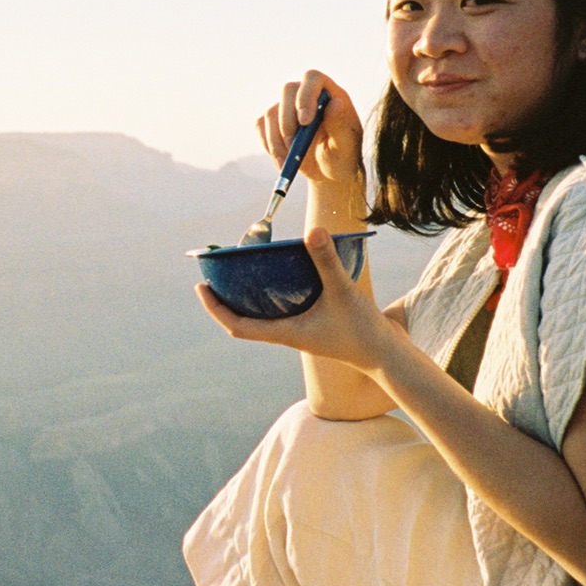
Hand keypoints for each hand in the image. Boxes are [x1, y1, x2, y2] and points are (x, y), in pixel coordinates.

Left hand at [198, 227, 399, 372]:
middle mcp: (287, 333)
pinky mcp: (311, 325)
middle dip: (225, 300)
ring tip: (238, 271)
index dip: (215, 308)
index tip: (201, 287)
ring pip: (261, 316)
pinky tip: (277, 276)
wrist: (384, 356)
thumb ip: (327, 261)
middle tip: (214, 273)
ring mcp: (299, 330)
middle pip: (244, 320)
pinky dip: (270, 295)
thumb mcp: (343, 292)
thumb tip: (312, 230)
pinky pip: (280, 311)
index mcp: (285, 333)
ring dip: (246, 298)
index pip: (237, 326)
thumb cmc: (362, 330)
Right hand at [257, 71, 365, 205]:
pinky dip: (268, 145)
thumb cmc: (343, 157)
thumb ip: (340, 125)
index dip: (305, 94)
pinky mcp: (273, 123)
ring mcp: (288, 108)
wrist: (329, 174)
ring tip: (290, 161)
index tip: (304, 121)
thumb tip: (335, 103)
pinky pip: (260, 126)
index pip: (313, 78)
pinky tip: (282, 161)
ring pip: (271, 112)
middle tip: (294, 145)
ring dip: (277, 139)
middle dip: (287, 119)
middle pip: (287, 90)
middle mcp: (306, 95)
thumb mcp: (346, 146)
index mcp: (329, 94)